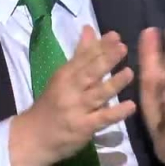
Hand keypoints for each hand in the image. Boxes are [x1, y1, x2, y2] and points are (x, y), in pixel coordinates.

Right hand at [10, 26, 136, 165]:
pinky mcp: (83, 128)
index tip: (115, 35)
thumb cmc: (51, 103)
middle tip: (122, 48)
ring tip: (129, 73)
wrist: (33, 136)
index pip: (83, 58)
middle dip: (106, 59)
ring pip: (97, 94)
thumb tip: (89, 29)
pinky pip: (102, 119)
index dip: (100, 46)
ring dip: (113, 84)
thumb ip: (79, 54)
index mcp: (64, 75)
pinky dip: (116, 113)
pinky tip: (130, 106)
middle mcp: (70, 90)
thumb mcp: (62, 76)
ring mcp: (76, 109)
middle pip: (89, 73)